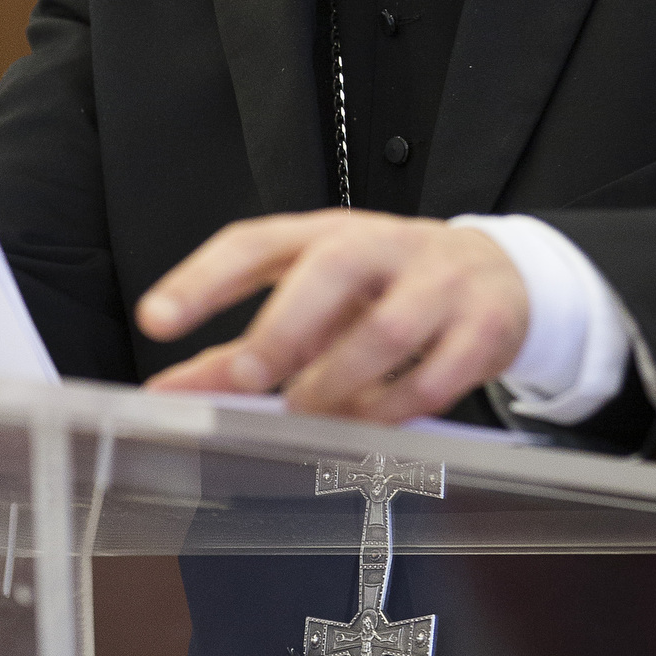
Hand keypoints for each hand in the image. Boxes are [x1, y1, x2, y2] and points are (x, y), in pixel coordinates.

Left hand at [135, 210, 528, 422]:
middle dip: (283, 328)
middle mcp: (380, 245)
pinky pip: (438, 373)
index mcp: (323, 234)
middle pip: (329, 270)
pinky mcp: (482, 327)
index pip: (253, 242)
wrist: (500, 276)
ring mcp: (438, 282)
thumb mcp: (310, 306)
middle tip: (246, 377)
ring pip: (387, 328)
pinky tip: (370, 421)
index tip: (156, 319)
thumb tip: (167, 393)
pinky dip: (396, 406)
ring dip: (338, 379)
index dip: (201, 279)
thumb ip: (236, 352)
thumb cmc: (384, 289)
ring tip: (307, 408)